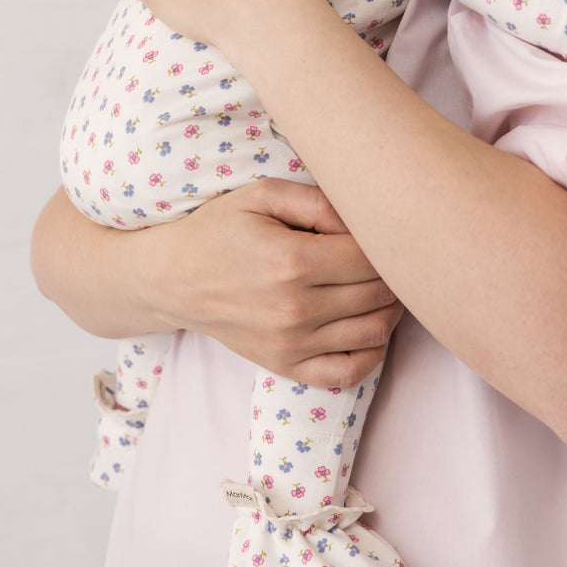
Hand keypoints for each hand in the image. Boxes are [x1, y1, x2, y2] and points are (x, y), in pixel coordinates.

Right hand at [149, 180, 402, 387]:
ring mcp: (291, 344)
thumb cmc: (219, 229)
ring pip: (374, 332)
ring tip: (384, 286)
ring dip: (391, 309)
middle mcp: (295, 309)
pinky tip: (368, 326)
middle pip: (379, 294)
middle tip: (388, 256)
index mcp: (292, 261)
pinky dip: (372, 353)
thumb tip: (362, 222)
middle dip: (394, 273)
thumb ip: (318, 201)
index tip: (379, 230)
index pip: (370, 257)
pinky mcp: (285, 365)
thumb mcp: (262, 195)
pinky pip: (348, 372)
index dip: (385, 241)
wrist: (172, 279)